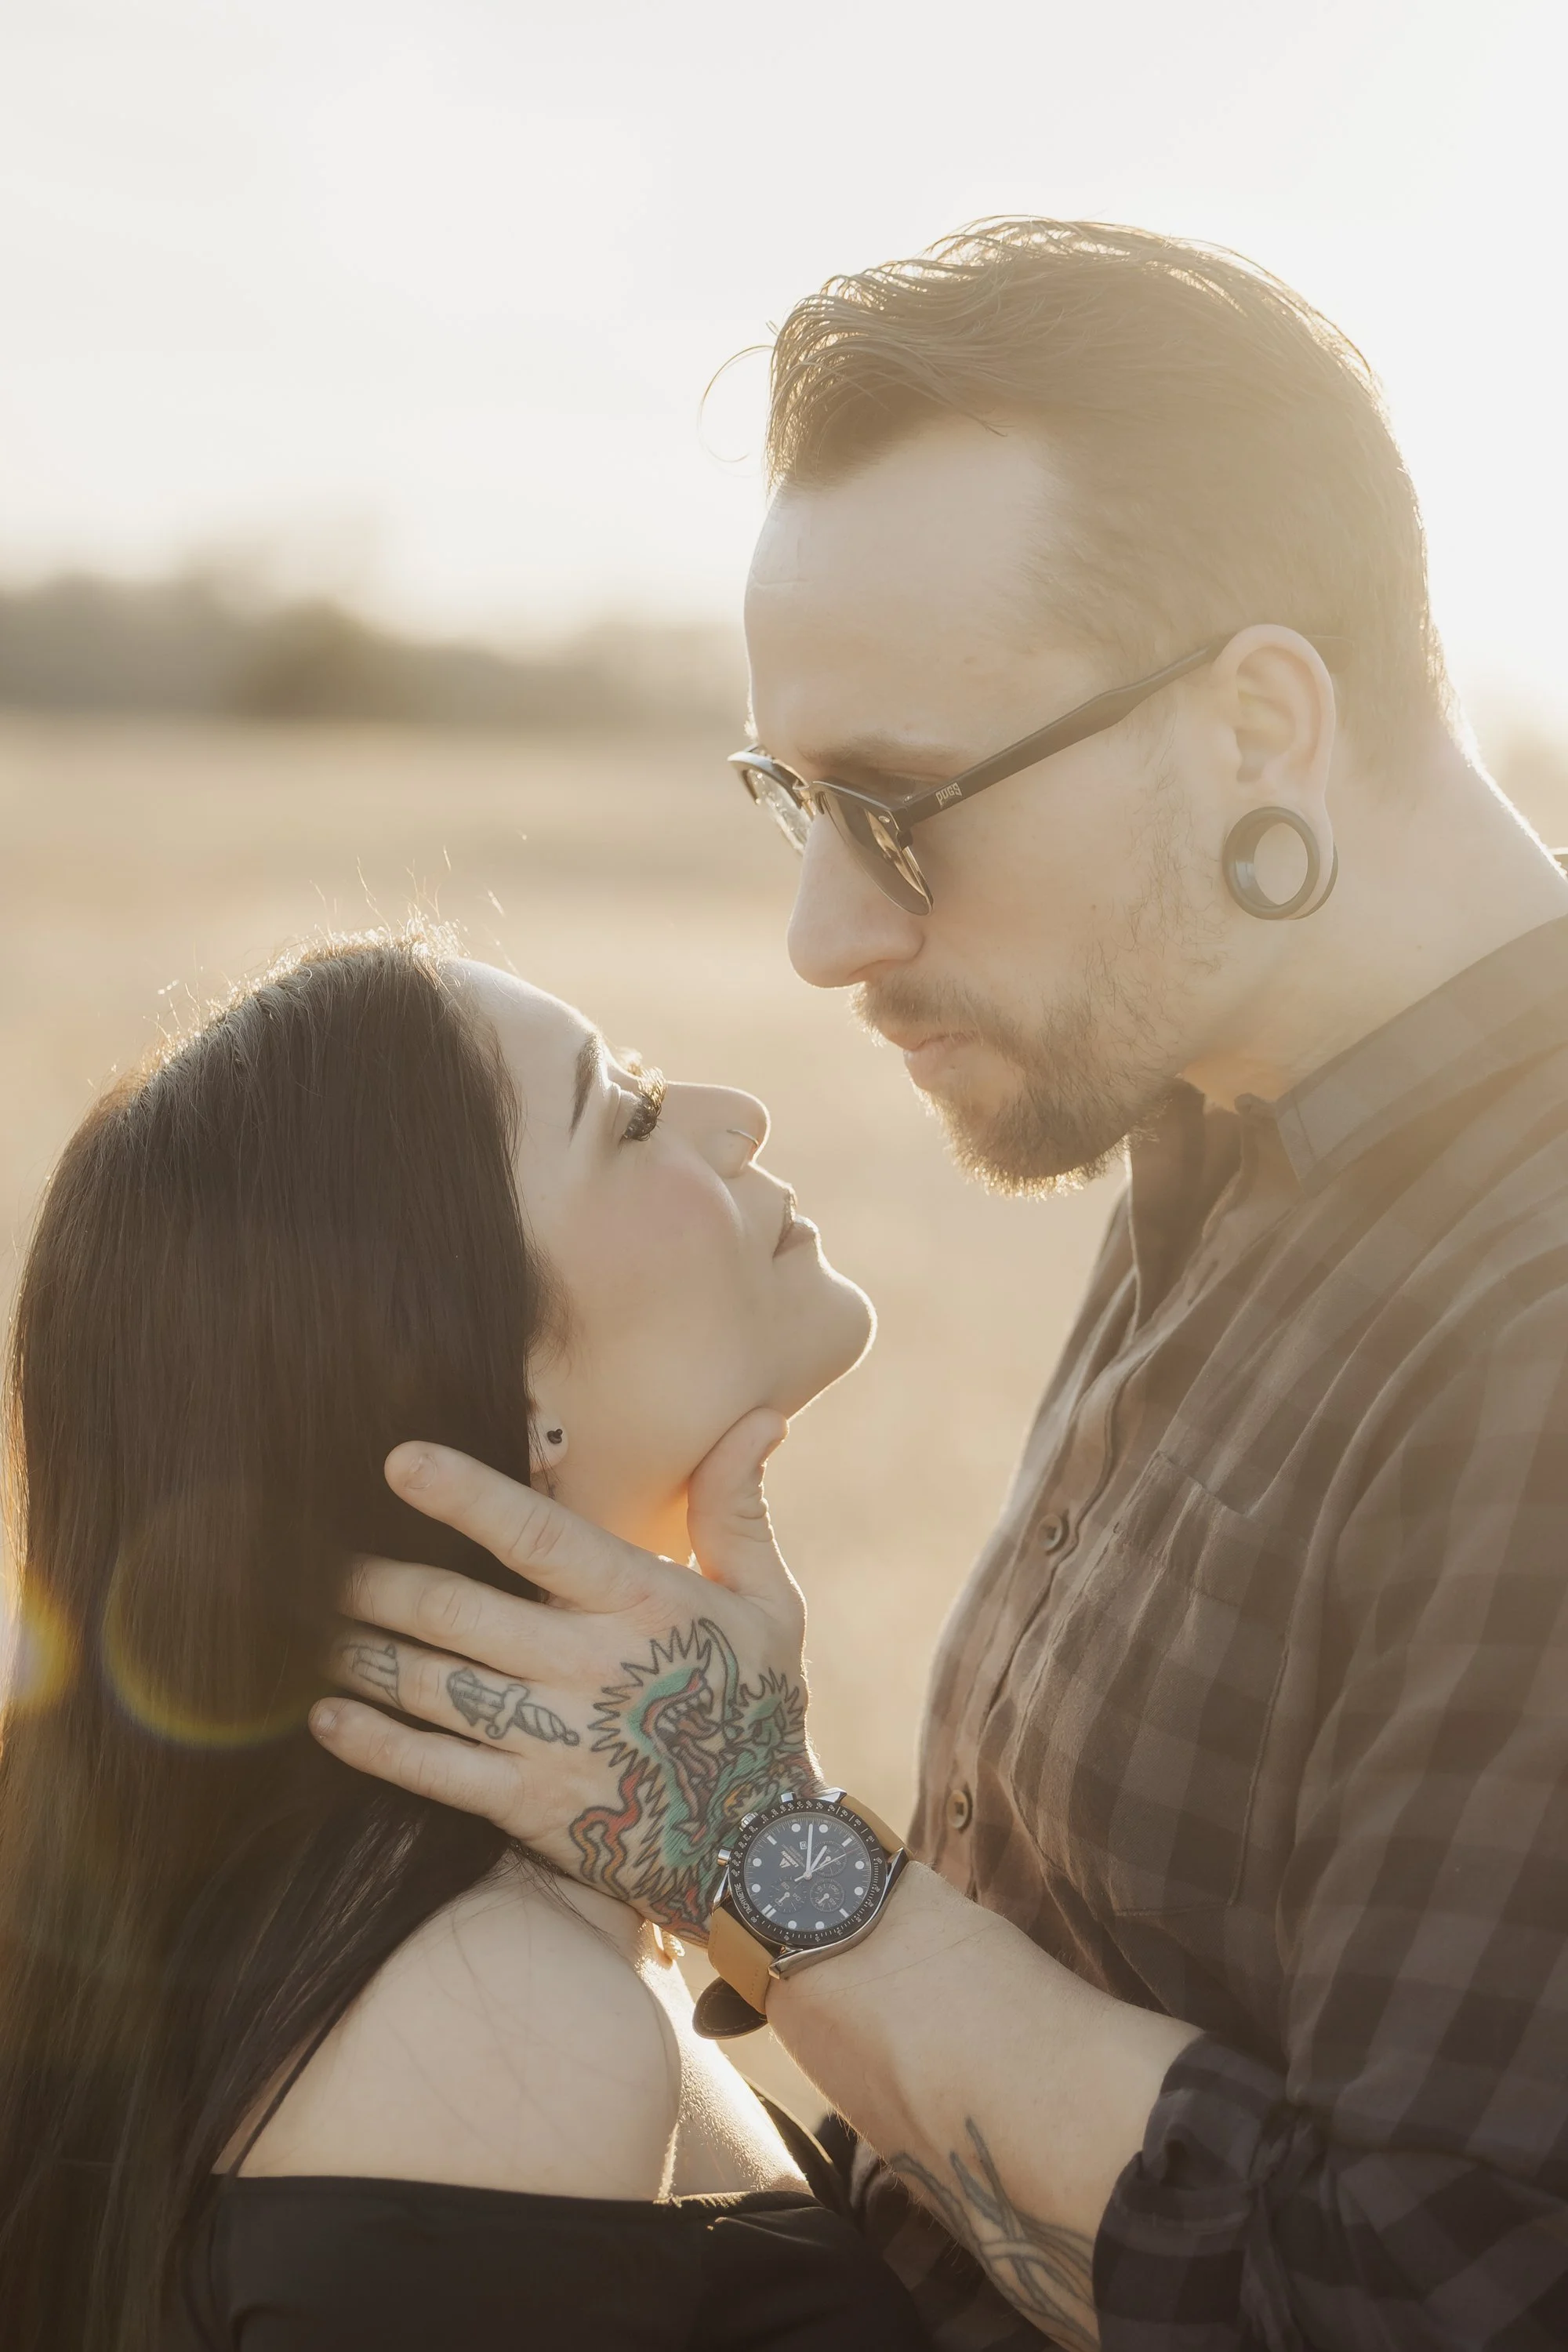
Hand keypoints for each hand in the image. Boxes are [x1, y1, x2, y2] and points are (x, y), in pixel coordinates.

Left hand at [311, 1408, 819, 1934]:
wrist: (763, 1853)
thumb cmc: (759, 1707)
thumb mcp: (769, 1604)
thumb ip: (737, 1510)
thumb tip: (758, 1417)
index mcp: (644, 1604)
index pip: (539, 1539)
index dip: (466, 1498)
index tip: (400, 1462)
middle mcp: (590, 1668)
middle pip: (460, 1613)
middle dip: (380, 1581)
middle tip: (323, 1555)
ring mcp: (554, 1742)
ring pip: (434, 1686)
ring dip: (365, 1652)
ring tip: (311, 1624)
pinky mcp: (528, 1806)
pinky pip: (433, 1770)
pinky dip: (372, 1742)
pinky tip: (326, 1715)